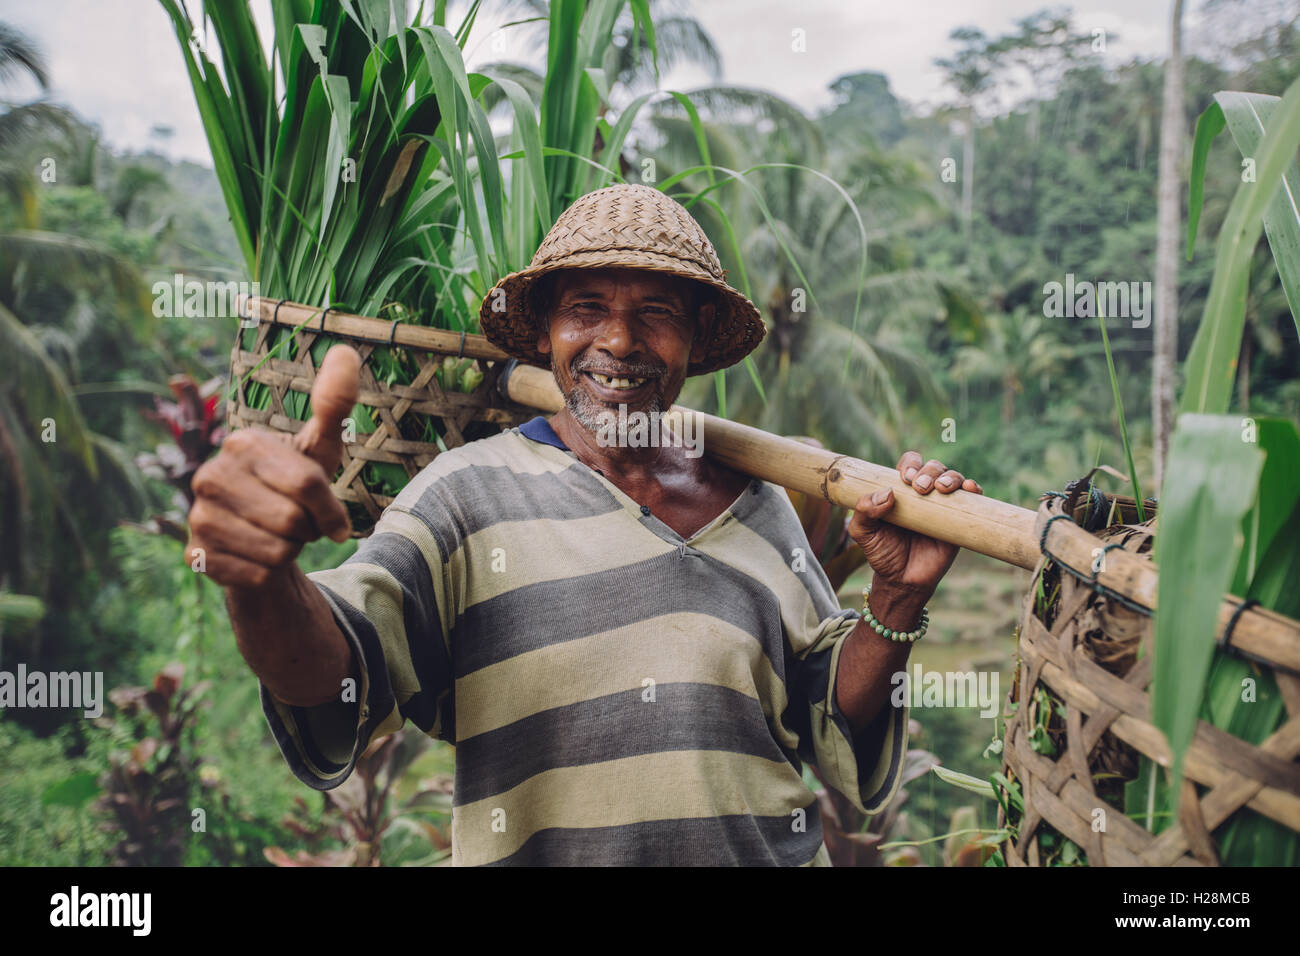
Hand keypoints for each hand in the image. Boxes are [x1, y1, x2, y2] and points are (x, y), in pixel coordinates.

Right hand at [187, 345, 361, 588]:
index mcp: (242, 444)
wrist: (262, 536)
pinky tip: (257, 557)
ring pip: (276, 552)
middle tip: (297, 523)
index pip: (308, 484)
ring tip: (278, 536)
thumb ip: (333, 404)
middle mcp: (209, 476)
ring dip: (290, 552)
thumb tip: (346, 352)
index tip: (329, 513)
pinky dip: (270, 574)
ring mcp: (198, 517)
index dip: (330, 507)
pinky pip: (258, 577)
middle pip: (292, 521)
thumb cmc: (294, 488)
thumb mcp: (319, 448)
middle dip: (308, 530)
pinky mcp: (196, 557)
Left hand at [847, 451, 982, 599]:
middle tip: (920, 488)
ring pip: (953, 478)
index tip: (905, 478)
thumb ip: (863, 511)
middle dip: (929, 471)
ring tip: (941, 488)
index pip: (910, 465)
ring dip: (950, 476)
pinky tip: (969, 488)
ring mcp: (944, 507)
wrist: (903, 580)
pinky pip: (972, 499)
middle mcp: (925, 495)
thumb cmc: (883, 553)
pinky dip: (973, 488)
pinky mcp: (960, 522)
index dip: (910, 464)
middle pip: (933, 467)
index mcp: (902, 491)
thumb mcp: (863, 532)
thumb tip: (887, 493)